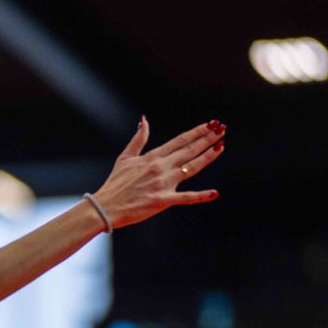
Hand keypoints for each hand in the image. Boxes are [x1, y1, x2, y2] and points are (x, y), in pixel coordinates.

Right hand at [89, 117, 223, 228]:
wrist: (105, 207)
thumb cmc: (114, 184)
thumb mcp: (125, 158)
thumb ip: (138, 139)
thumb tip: (143, 120)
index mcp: (152, 157)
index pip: (180, 140)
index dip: (197, 131)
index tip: (210, 124)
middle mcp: (160, 168)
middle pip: (189, 150)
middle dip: (208, 139)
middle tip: (222, 129)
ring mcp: (163, 184)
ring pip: (192, 168)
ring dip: (208, 156)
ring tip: (221, 146)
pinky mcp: (162, 200)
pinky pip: (186, 198)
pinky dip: (201, 196)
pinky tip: (214, 193)